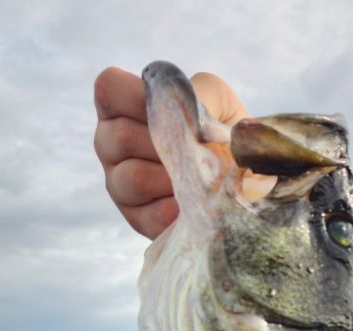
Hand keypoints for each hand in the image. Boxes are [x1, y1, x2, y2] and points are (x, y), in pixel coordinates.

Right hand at [93, 67, 250, 238]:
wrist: (244, 180)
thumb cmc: (221, 131)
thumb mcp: (217, 99)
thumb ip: (201, 91)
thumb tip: (189, 114)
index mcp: (121, 108)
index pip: (109, 88)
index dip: (137, 95)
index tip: (170, 108)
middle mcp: (111, 144)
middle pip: (122, 137)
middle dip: (167, 144)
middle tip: (195, 150)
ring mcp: (119, 184)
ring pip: (134, 178)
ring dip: (174, 179)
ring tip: (199, 178)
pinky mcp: (137, 219)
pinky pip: (153, 214)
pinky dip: (180, 209)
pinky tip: (197, 203)